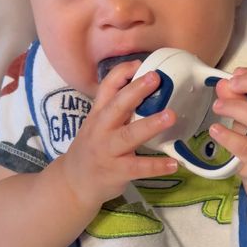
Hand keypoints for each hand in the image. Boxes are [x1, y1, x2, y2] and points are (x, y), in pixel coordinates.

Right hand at [61, 60, 177, 206]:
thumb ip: (117, 109)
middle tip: (156, 78)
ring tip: (171, 116)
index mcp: (98, 114)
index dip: (122, 73)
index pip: (106, 87)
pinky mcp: (116, 172)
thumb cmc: (92, 149)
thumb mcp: (98, 124)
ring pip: (128, 136)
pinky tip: (173, 163)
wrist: (73, 183)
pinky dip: (156, 166)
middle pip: (117, 106)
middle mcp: (101, 129)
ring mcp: (107, 151)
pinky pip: (138, 168)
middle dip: (135, 91)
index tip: (140, 63)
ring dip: (150, 125)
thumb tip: (144, 86)